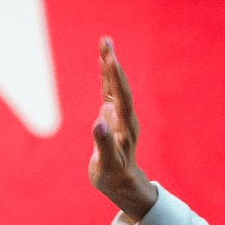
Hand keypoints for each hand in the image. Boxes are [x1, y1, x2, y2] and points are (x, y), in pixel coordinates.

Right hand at [88, 36, 157, 220]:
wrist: (122, 183)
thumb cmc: (114, 176)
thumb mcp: (107, 164)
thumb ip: (104, 144)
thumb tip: (99, 123)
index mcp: (126, 128)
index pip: (123, 99)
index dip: (117, 79)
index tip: (110, 59)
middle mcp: (125, 117)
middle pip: (120, 86)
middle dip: (113, 64)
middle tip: (106, 40)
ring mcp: (120, 115)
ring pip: (115, 85)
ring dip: (110, 64)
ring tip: (105, 41)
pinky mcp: (113, 115)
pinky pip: (109, 91)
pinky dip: (105, 75)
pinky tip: (102, 60)